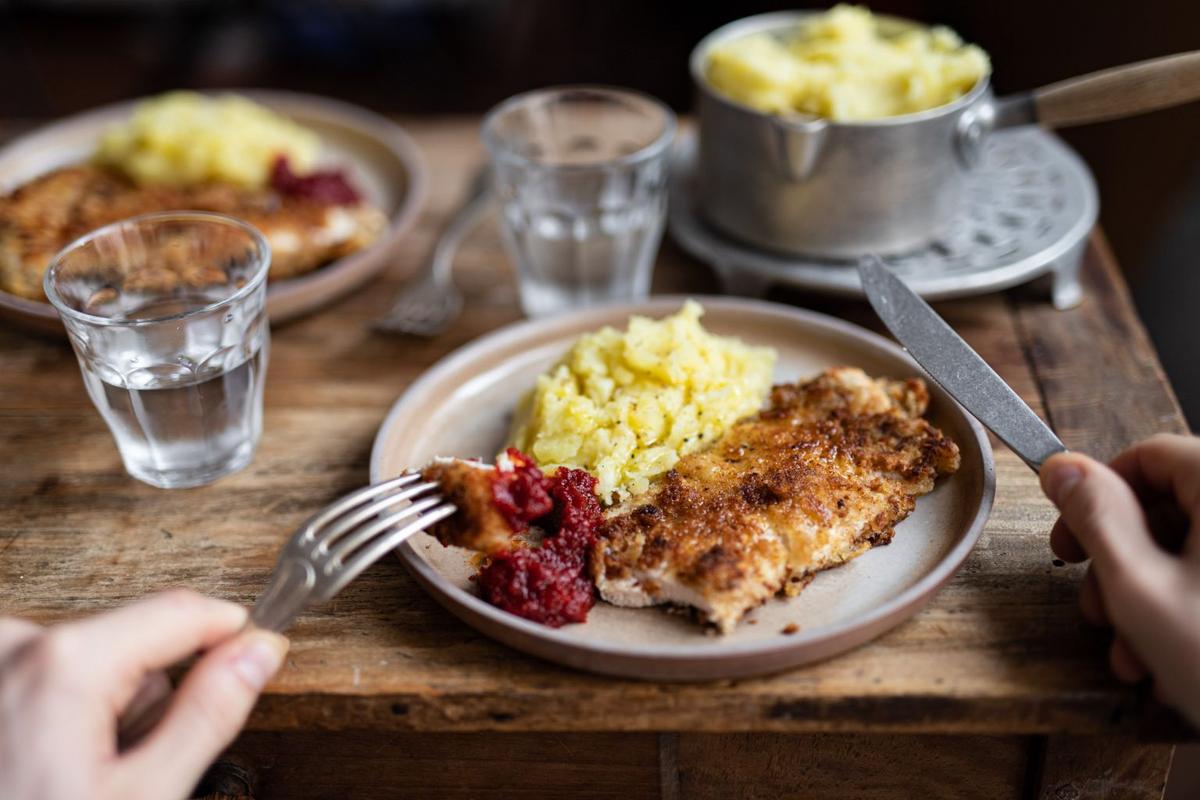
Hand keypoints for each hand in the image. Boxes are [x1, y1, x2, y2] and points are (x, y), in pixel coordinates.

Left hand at [0, 590, 287, 799]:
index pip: (182, 611)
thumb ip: (209, 713)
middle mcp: (16, 645)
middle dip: (148, 693)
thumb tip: (256, 654)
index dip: (230, 633)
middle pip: (134, 637)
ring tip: (76, 770)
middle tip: (125, 764)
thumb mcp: (144, 796)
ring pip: (91, 656)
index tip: (256, 654)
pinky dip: (60, 708)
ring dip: (100, 705)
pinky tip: (44, 761)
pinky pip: (47, 670)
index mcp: (68, 663)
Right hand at [1041, 434, 1199, 725]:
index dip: (1097, 492)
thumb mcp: (1138, 587)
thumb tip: (1062, 468)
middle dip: (1121, 562)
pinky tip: (1168, 660)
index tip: (1069, 536)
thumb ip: (1095, 518)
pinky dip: (1187, 611)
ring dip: (1148, 598)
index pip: (1152, 454)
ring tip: (1132, 654)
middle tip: (1098, 610)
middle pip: (1172, 507)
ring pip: (1193, 550)